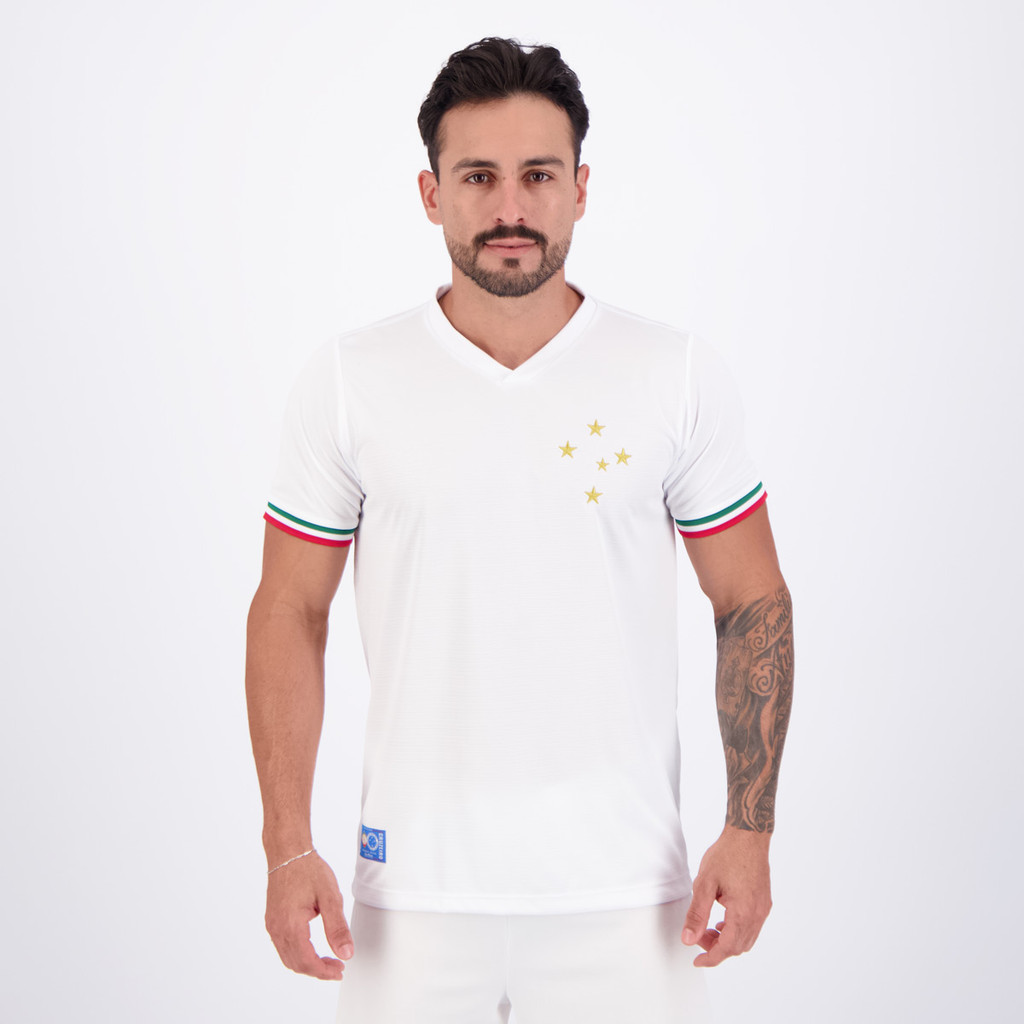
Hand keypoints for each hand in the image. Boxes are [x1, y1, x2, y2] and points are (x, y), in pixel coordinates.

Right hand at [264, 852, 353, 978]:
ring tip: (327, 961)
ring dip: (307, 964)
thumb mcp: (330, 897)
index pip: (307, 962)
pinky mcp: (272, 920)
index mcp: (291, 926)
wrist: (288, 853)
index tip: (339, 970)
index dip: (324, 971)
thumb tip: (346, 953)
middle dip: (317, 970)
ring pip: (288, 958)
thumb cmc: (308, 870)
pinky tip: (311, 949)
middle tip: (336, 968)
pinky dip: (297, 954)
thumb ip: (337, 927)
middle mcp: (277, 929)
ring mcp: (272, 925)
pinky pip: (283, 947)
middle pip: (296, 964)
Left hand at [680, 826, 771, 966]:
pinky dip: (737, 931)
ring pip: (746, 939)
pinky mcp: (764, 902)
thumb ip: (697, 913)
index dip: (711, 958)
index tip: (697, 961)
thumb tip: (688, 939)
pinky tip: (723, 921)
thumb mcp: (704, 883)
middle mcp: (757, 914)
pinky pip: (752, 927)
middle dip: (717, 947)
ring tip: (708, 929)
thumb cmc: (727, 855)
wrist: (748, 835)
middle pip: (738, 946)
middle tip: (698, 936)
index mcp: (743, 912)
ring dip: (727, 940)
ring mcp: (763, 908)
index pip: (727, 948)